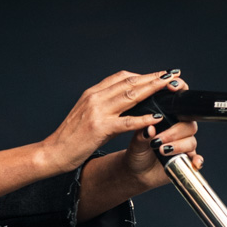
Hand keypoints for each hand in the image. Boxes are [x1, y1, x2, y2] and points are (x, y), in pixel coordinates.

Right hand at [41, 69, 201, 175]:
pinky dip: (143, 118)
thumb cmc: (71, 138)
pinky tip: (156, 117)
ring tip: (170, 88)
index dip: (143, 75)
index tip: (159, 74)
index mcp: (93, 93)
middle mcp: (95, 98)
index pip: (121, 77)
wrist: (53, 152)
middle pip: (130, 82)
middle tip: (173, 76)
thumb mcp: (88, 116)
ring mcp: (97, 112)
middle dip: (154, 78)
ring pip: (131, 96)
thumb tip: (128, 107)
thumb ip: (106, 108)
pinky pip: (126, 121)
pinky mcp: (99, 128)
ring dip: (153, 90)